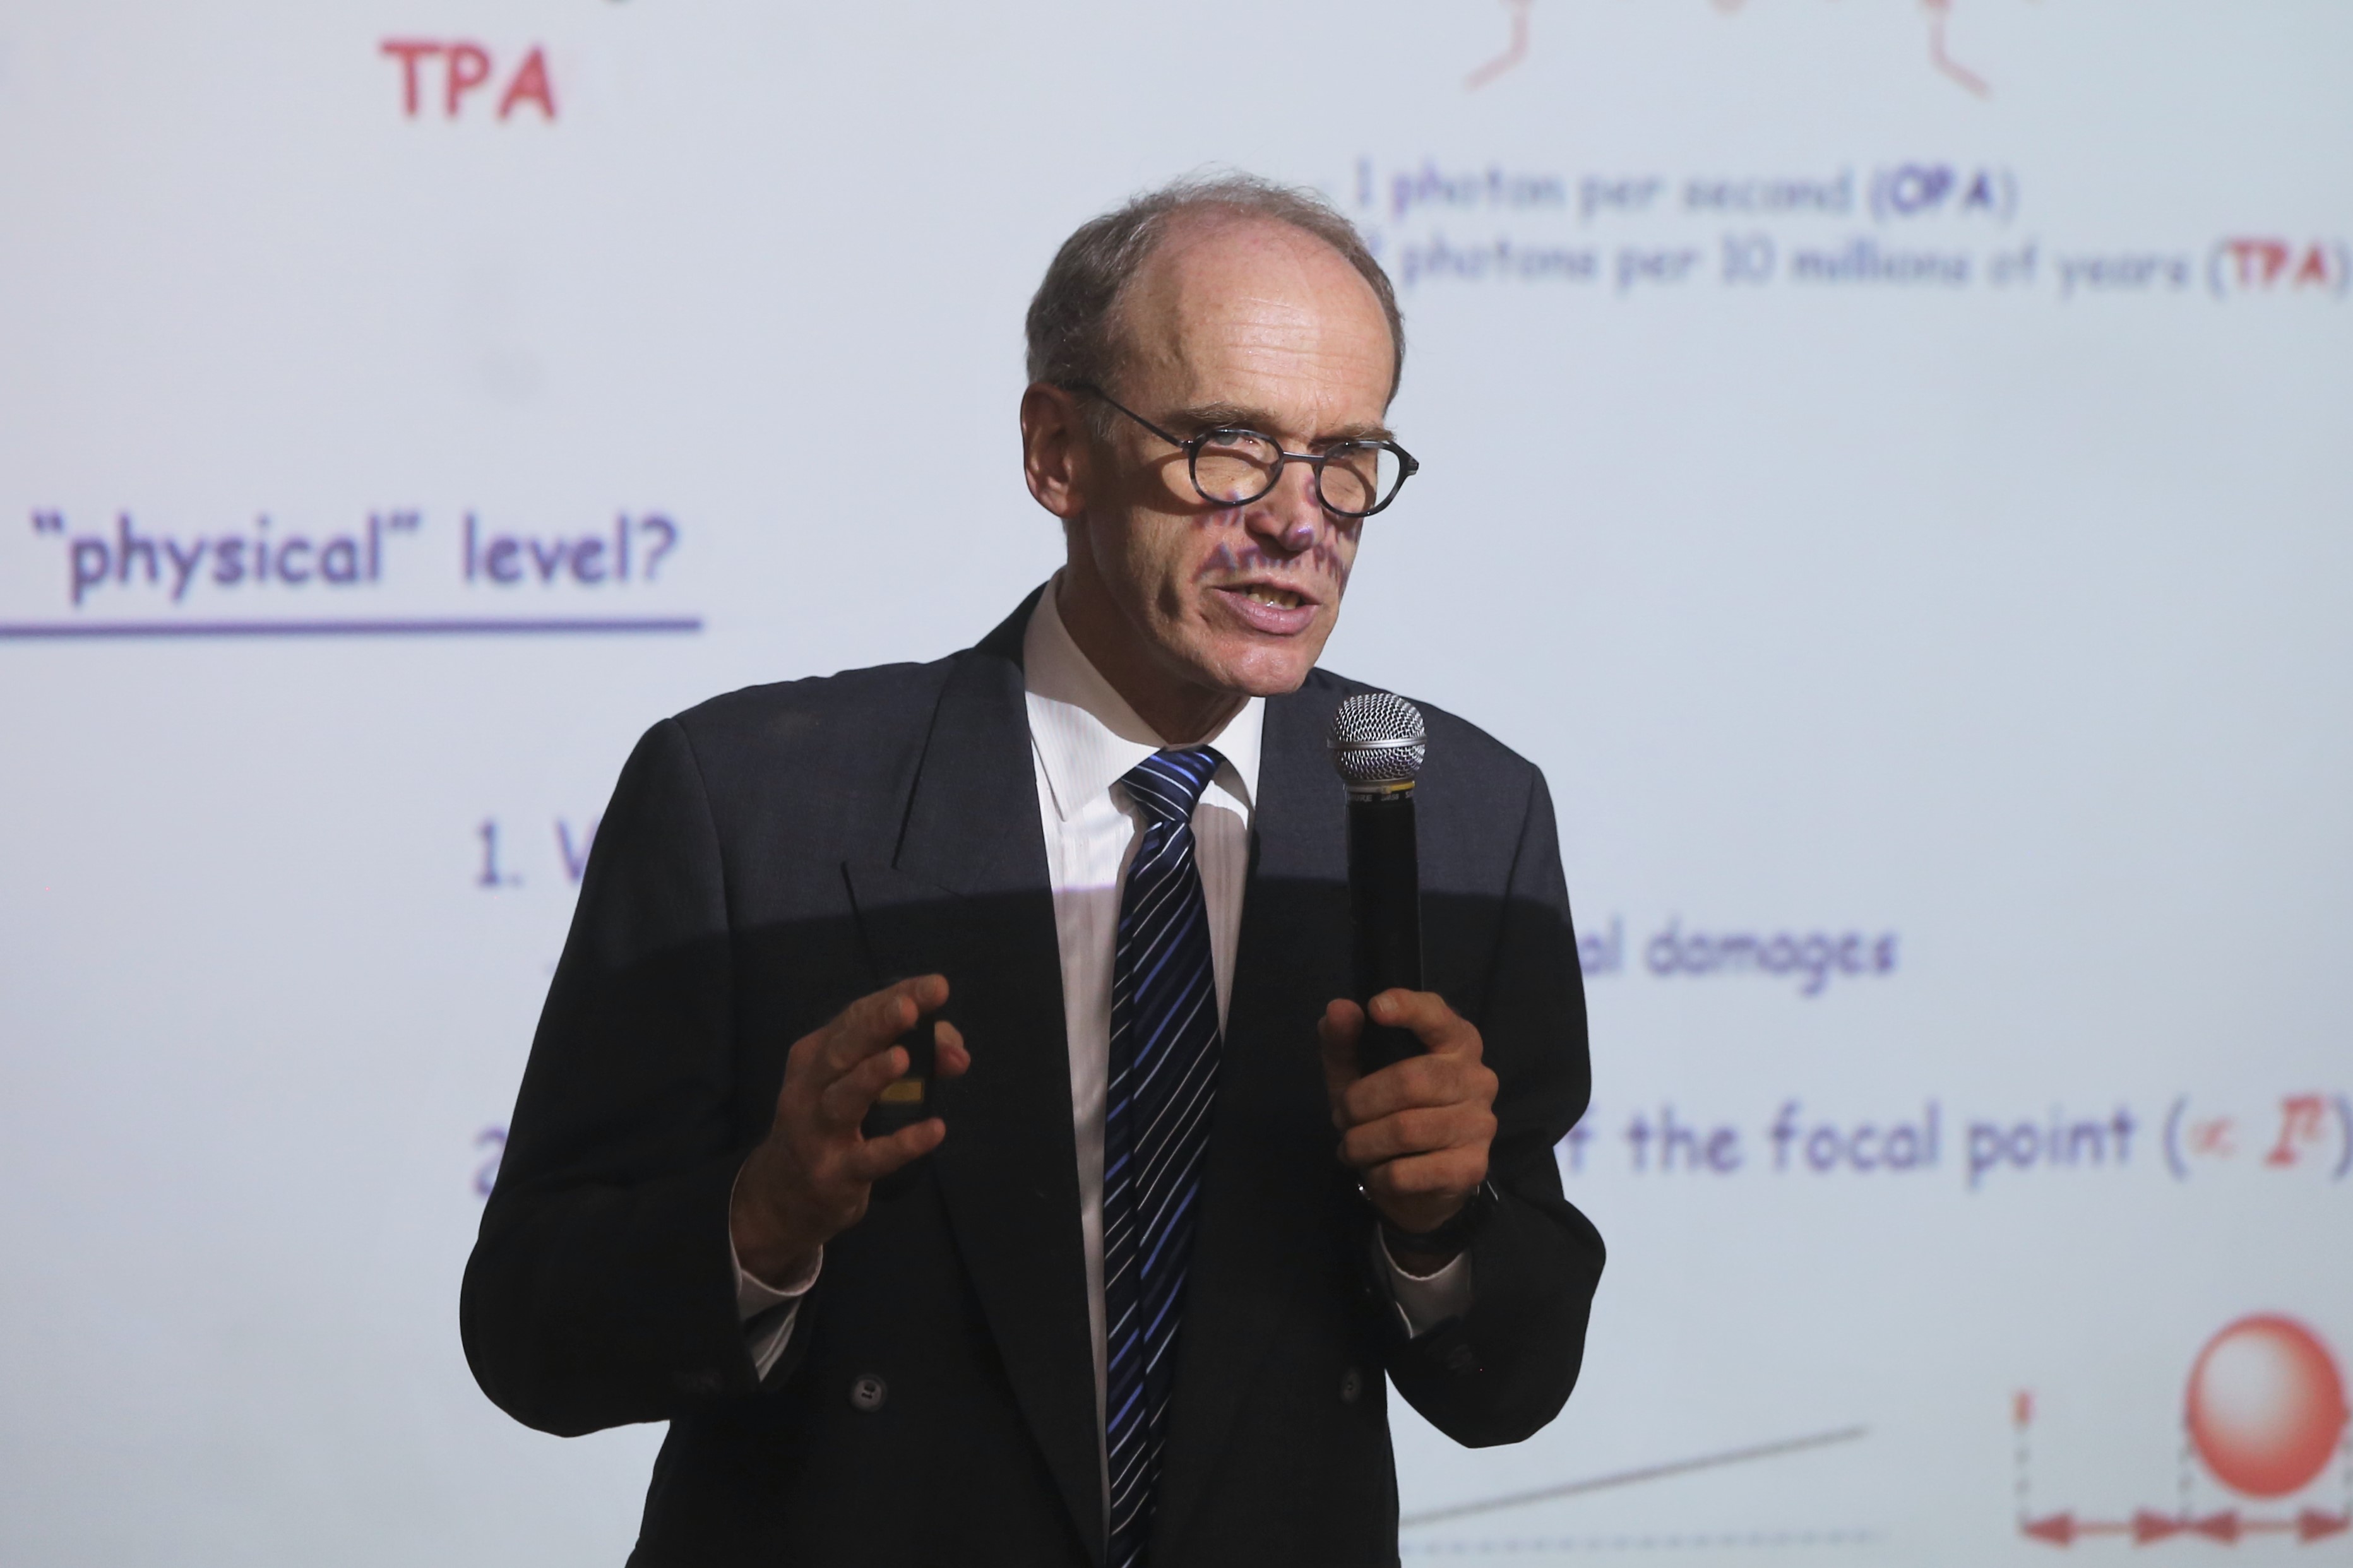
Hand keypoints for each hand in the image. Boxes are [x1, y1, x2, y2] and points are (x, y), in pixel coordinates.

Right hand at [729, 975, 969, 1284]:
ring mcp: (817, 1133)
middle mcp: (809, 1088)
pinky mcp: (833, 1175)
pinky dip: (902, 1144)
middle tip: (910, 1007)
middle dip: (876, 1026)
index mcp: (815, 1056)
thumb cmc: (831, 1126)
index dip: (894, 999)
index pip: (854, 1018)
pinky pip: (870, 1158)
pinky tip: (935, 1129)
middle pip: (841, 1051)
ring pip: (842, 1100)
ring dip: (871, 1077)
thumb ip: (915, 1062)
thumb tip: (958, 1052)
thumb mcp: (860, 1087)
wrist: (782, 1199)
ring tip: (904, 1058)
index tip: (936, 986)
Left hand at [1318, 990, 1497, 1269]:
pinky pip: (1407, 1171)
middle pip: (1411, 1080)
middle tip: (1341, 1117)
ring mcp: (1481, 1124)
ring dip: (1363, 1141)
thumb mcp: (1358, 1073)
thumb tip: (1338, 1009)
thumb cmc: (1388, 1111)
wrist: (1421, 1183)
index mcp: (1456, 1041)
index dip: (1408, 1009)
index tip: (1375, 1008)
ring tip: (1351, 1146)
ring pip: (1406, 1129)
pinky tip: (1376, 1170)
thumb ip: (1344, 1042)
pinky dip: (1378, 1174)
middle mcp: (1478, 1078)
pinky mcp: (1472, 1167)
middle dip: (1361, 1101)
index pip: (1438, 1016)